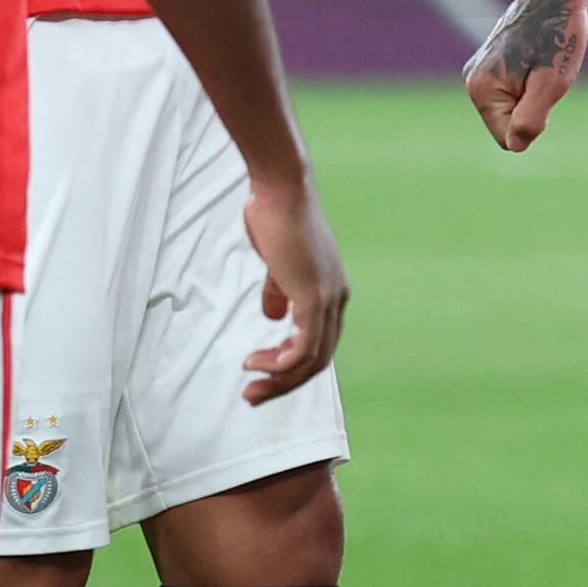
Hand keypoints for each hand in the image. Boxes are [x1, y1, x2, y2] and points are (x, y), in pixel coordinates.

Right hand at [236, 175, 348, 403]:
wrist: (280, 190)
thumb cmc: (275, 218)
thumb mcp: (277, 263)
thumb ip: (278, 291)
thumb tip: (271, 317)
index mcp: (332, 293)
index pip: (318, 344)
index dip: (290, 365)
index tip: (259, 371)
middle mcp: (337, 300)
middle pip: (318, 360)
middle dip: (284, 384)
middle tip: (253, 396)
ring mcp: (328, 299)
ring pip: (312, 360)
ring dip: (279, 380)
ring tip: (250, 386)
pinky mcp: (314, 296)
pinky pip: (303, 347)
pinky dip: (279, 363)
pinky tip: (257, 364)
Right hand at [461, 0, 587, 150]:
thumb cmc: (558, 34)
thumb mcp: (553, 83)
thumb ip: (531, 118)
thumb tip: (515, 145)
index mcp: (481, 89)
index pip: (509, 139)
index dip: (535, 122)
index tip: (544, 87)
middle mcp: (471, 81)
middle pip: (508, 124)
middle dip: (533, 107)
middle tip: (546, 74)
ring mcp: (478, 71)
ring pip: (512, 108)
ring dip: (533, 94)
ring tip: (543, 63)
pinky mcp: (489, 63)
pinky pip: (513, 92)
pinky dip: (530, 82)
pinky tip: (538, 56)